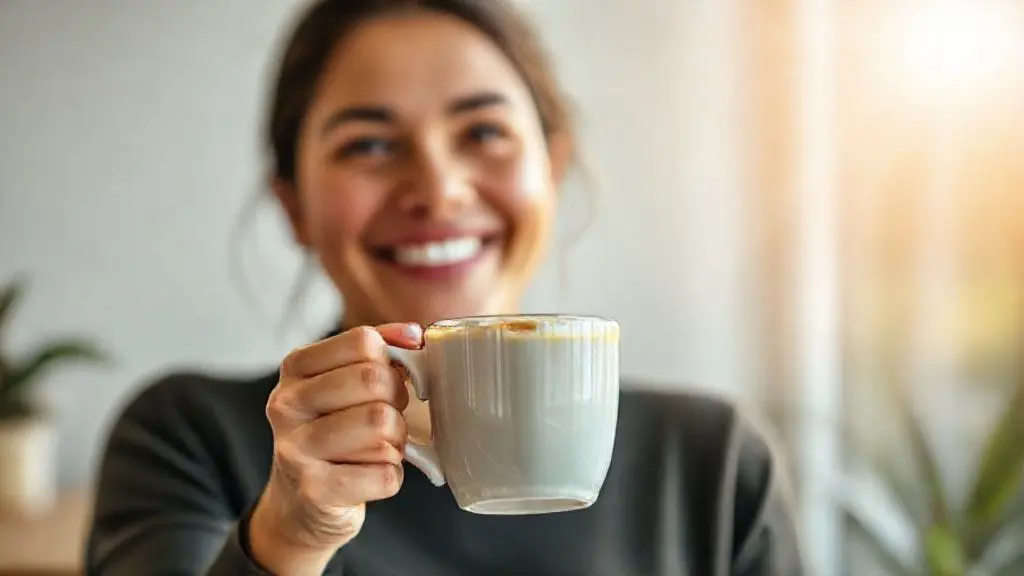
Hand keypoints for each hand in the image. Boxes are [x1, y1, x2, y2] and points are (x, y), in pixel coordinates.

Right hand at [249, 323, 421, 574]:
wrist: (298, 502)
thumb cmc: (333, 431)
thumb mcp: (342, 383)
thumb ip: (378, 351)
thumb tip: (412, 334)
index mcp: (296, 368)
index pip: (363, 342)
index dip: (390, 361)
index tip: (388, 380)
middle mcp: (287, 405)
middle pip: (373, 380)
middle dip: (397, 400)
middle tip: (389, 417)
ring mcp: (296, 449)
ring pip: (381, 423)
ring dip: (396, 439)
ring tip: (382, 446)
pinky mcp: (315, 492)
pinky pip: (385, 473)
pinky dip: (391, 475)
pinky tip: (371, 475)